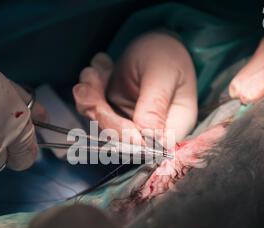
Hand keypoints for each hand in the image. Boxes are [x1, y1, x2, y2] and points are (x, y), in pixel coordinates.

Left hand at [73, 32, 196, 146]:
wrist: (154, 44)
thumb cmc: (166, 54)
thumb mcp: (162, 74)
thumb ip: (154, 105)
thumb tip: (148, 139)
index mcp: (175, 126)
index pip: (151, 148)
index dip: (125, 138)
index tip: (104, 111)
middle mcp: (152, 132)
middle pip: (119, 140)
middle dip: (99, 110)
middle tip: (92, 80)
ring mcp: (130, 125)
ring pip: (100, 126)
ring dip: (90, 98)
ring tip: (93, 72)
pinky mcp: (113, 116)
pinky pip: (93, 113)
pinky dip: (88, 93)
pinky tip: (96, 71)